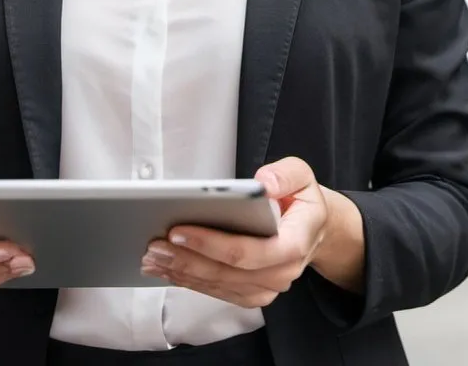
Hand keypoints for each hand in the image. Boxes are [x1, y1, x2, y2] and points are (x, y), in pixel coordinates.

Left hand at [139, 157, 329, 308]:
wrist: (314, 227)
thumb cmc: (302, 199)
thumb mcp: (302, 175)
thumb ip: (286, 175)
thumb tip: (263, 184)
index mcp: (295, 243)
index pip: (250, 251)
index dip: (212, 244)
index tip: (179, 229)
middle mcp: (282, 273)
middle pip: (229, 272)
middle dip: (188, 259)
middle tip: (155, 245)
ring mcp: (267, 287)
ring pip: (220, 285)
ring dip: (183, 273)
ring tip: (153, 257)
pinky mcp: (252, 293)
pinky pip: (219, 291)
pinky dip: (190, 281)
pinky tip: (168, 269)